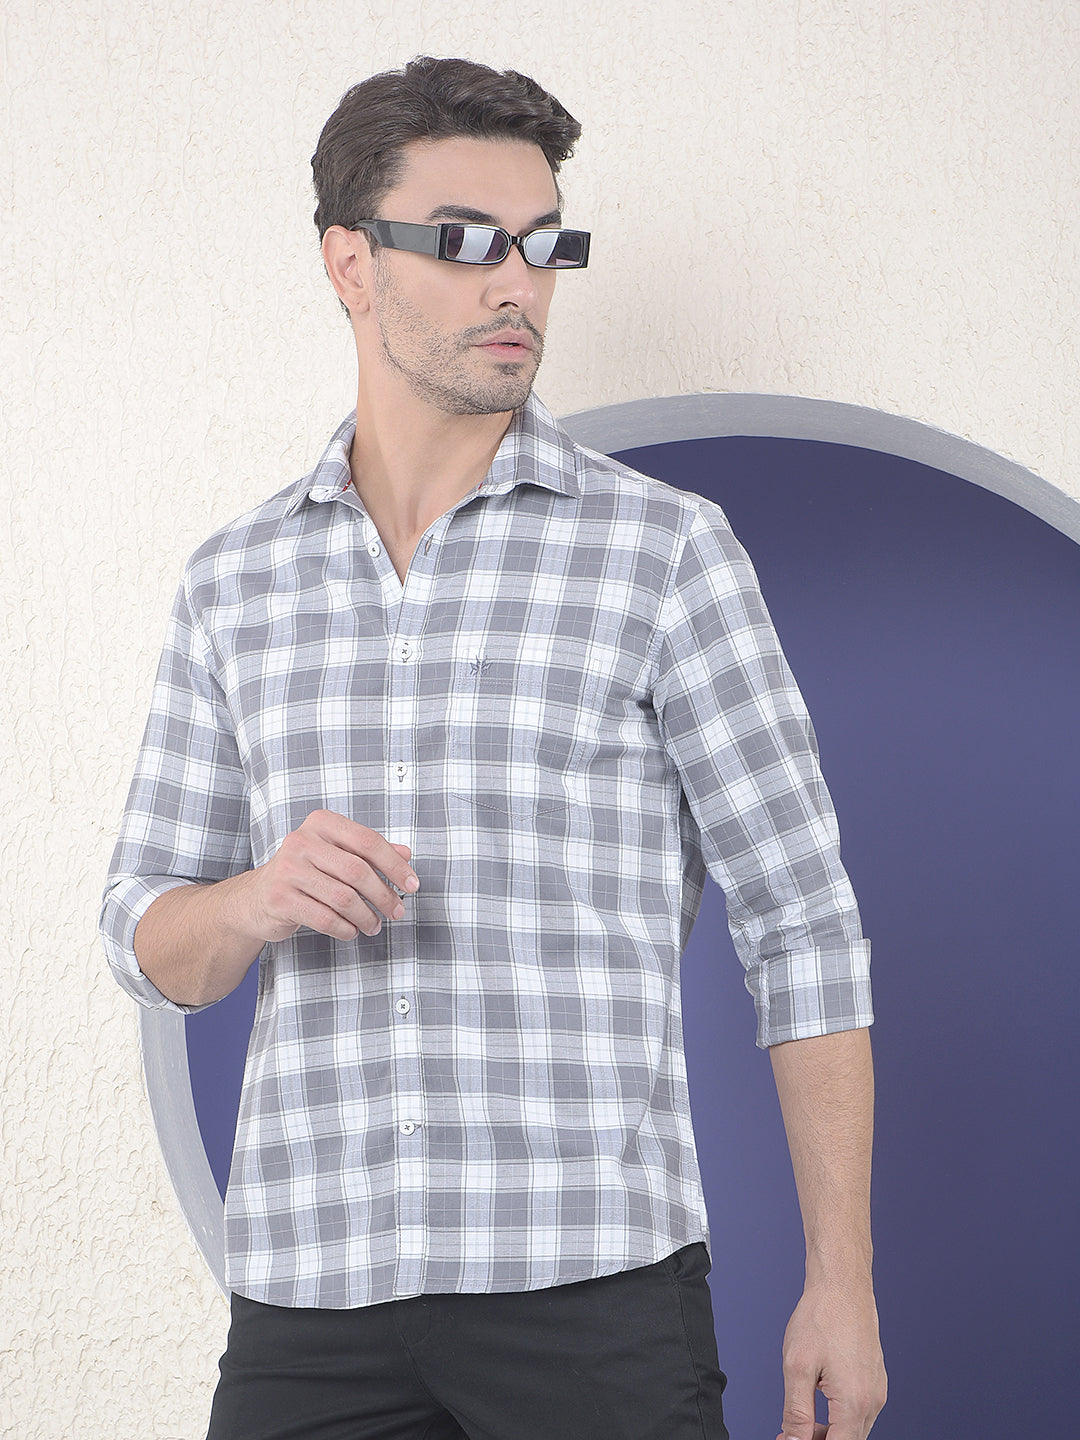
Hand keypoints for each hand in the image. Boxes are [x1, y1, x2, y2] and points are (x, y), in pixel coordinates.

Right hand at [240, 809, 418, 942]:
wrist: (255, 898)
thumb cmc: (304, 874)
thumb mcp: (336, 855)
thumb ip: (369, 852)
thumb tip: (406, 854)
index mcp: (321, 823)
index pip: (367, 841)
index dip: (395, 865)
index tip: (412, 884)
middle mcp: (301, 841)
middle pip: (358, 871)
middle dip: (384, 895)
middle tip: (397, 911)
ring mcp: (288, 870)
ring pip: (344, 898)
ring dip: (366, 916)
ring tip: (374, 925)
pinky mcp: (280, 898)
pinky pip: (326, 918)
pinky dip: (346, 929)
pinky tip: (352, 930)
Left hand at [775, 1277, 885, 1439]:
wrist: (842, 1283)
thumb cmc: (821, 1316)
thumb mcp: (798, 1366)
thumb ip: (797, 1413)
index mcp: (855, 1402)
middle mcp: (873, 1400)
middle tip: (790, 1432)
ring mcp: (877, 1390)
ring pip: (854, 1429)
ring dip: (830, 1431)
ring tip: (802, 1418)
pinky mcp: (875, 1380)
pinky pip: (859, 1411)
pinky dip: (840, 1416)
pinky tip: (819, 1400)